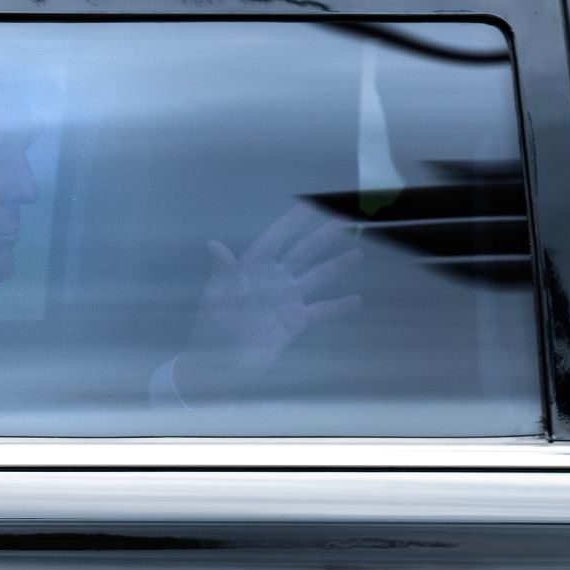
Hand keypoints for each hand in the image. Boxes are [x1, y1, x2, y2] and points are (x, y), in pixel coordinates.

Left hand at [176, 204, 361, 397]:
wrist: (221, 364)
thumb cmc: (212, 327)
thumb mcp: (216, 299)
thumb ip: (224, 273)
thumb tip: (214, 245)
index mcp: (252, 269)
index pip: (275, 240)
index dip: (290, 223)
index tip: (308, 206)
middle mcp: (273, 280)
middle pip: (301, 253)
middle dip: (321, 237)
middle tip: (341, 221)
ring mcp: (286, 300)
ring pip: (315, 278)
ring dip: (336, 267)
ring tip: (357, 254)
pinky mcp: (294, 322)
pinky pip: (320, 311)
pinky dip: (337, 307)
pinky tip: (355, 300)